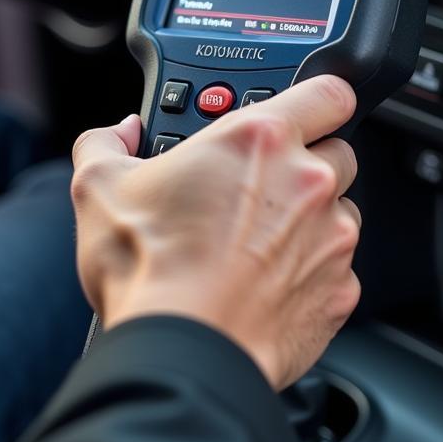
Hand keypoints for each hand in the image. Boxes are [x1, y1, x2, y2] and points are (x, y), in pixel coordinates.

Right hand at [70, 76, 361, 389]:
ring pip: (342, 212)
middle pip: (338, 152)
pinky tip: (268, 286)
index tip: (305, 113)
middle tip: (262, 189)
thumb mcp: (100, 186)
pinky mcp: (340, 291)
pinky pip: (339, 271)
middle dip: (308, 165)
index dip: (321, 99)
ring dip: (313, 221)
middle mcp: (308, 182)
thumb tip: (119, 134)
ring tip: (260, 245)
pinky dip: (313, 275)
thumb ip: (107, 143)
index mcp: (259, 140)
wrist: (181, 349)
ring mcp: (331, 238)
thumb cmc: (147, 268)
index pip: (330, 92)